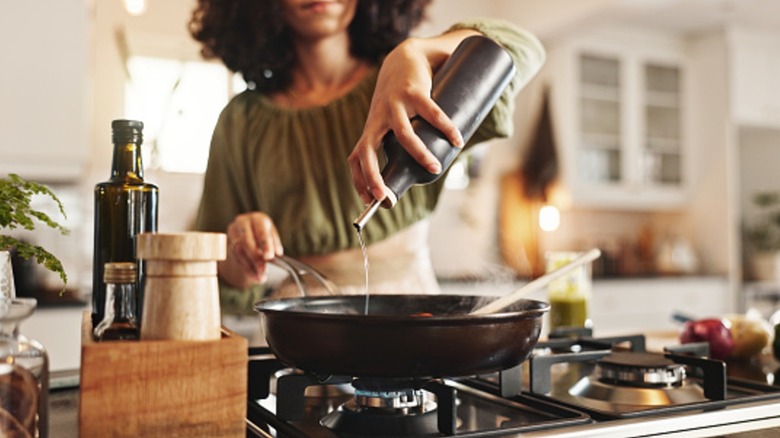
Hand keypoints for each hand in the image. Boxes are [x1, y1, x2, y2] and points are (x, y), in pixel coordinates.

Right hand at [220, 212, 282, 287]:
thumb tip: (277, 253)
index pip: (261, 231)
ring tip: (261, 277)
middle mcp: (242, 222)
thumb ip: (274, 244)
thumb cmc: (264, 235)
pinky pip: (235, 258)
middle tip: (263, 271)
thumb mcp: (272, 237)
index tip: (269, 257)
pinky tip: (254, 276)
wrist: (249, 234)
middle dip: (255, 258)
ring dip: (250, 267)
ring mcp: (232, 232)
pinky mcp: (226, 243)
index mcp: (258, 218)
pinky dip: (246, 269)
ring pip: (239, 251)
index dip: (265, 244)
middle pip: (247, 241)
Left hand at [347, 34, 470, 204]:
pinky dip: (445, 127)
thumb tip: (425, 172)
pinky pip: (431, 113)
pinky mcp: (414, 91)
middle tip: (385, 196)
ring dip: (419, 154)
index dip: (359, 180)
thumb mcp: (394, 121)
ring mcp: (394, 104)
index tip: (369, 200)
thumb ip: (404, 144)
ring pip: (403, 134)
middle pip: (367, 152)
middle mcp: (378, 119)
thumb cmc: (402, 97)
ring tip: (436, 167)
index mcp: (372, 129)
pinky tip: (456, 140)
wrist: (406, 56)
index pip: (356, 159)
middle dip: (373, 176)